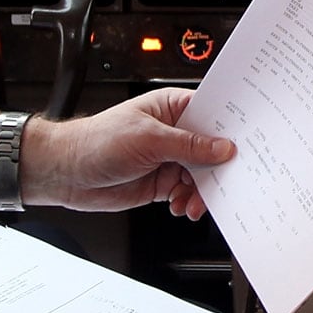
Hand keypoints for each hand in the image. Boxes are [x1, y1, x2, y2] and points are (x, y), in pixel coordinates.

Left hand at [23, 88, 234, 216]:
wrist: (67, 172)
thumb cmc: (98, 142)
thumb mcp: (149, 139)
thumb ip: (189, 145)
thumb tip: (223, 147)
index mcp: (172, 107)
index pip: (212, 114)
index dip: (230, 129)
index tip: (246, 145)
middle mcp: (174, 132)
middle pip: (212, 149)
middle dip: (219, 168)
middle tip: (226, 182)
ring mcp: (169, 158)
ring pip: (202, 175)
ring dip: (203, 191)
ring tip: (194, 202)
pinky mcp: (162, 181)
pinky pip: (188, 192)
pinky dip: (189, 202)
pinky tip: (181, 206)